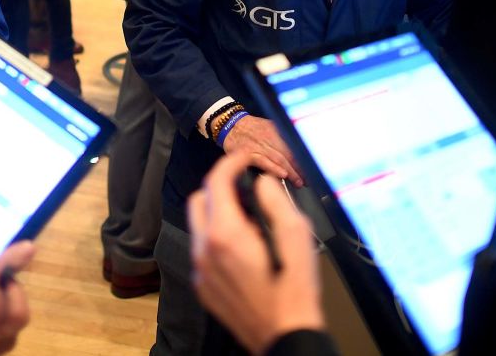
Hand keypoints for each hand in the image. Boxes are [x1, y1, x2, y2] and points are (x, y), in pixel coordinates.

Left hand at [188, 154, 324, 354]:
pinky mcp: (204, 286)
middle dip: (219, 187)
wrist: (284, 337)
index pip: (215, 183)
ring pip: (199, 225)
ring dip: (218, 212)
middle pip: (198, 200)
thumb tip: (262, 183)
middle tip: (246, 188)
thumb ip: (276, 202)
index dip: (230, 163)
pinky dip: (217, 237)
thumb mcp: (297, 237)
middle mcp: (205, 251)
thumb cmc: (294, 293)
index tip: (243, 159)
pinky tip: (246, 247)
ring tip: (252, 221)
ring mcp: (201, 271)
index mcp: (226, 236)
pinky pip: (203, 249)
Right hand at [221, 115, 303, 187]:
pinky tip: (281, 175)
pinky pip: (262, 161)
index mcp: (276, 131)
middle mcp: (269, 137)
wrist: (229, 124)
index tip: (311, 169)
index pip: (294, 146)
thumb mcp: (269, 126)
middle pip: (289, 153)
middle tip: (307, 179)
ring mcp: (258, 145)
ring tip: (298, 181)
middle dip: (299, 168)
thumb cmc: (250, 128)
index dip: (304, 158)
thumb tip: (299, 150)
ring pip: (278, 158)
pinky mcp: (247, 152)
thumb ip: (282, 137)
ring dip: (290, 171)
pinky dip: (273, 168)